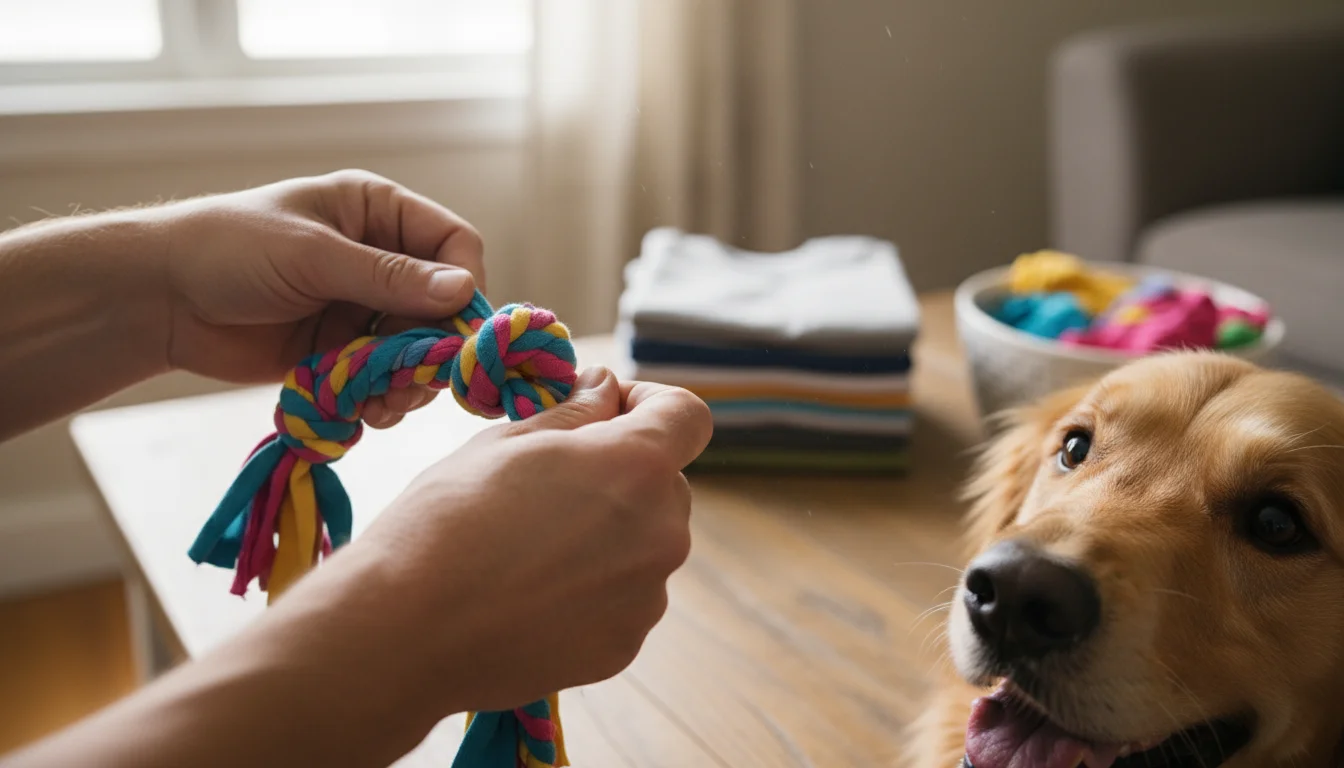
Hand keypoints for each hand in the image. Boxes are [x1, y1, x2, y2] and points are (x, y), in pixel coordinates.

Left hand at [160, 169, 484, 427]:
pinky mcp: (341, 351)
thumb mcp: (313, 256)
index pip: (454, 244)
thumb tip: (464, 291)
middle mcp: (378, 258)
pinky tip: (366, 413)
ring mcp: (361, 308)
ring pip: (417, 349)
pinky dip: (382, 398)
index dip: (463, 285)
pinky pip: (383, 378)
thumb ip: (389, 278)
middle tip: (416, 382)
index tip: (453, 329)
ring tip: (385, 405)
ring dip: (410, 381)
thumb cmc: (229, 250)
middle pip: (443, 306)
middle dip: (434, 348)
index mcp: (377, 213)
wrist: (159, 299)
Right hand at [331, 366, 713, 714]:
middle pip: (666, 483)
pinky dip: (591, 588)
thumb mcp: (507, 441)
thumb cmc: (446, 521)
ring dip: (607, 533)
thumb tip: (605, 391)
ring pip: (644, 543)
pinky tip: (530, 593)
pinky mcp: (624, 647)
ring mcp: (647, 598)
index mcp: (638, 468)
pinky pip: (623, 598)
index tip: (603, 411)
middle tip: (548, 483)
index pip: (688, 416)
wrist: (405, 632)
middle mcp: (663, 533)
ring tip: (528, 547)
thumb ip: (575, 412)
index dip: (649, 403)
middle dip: (621, 472)